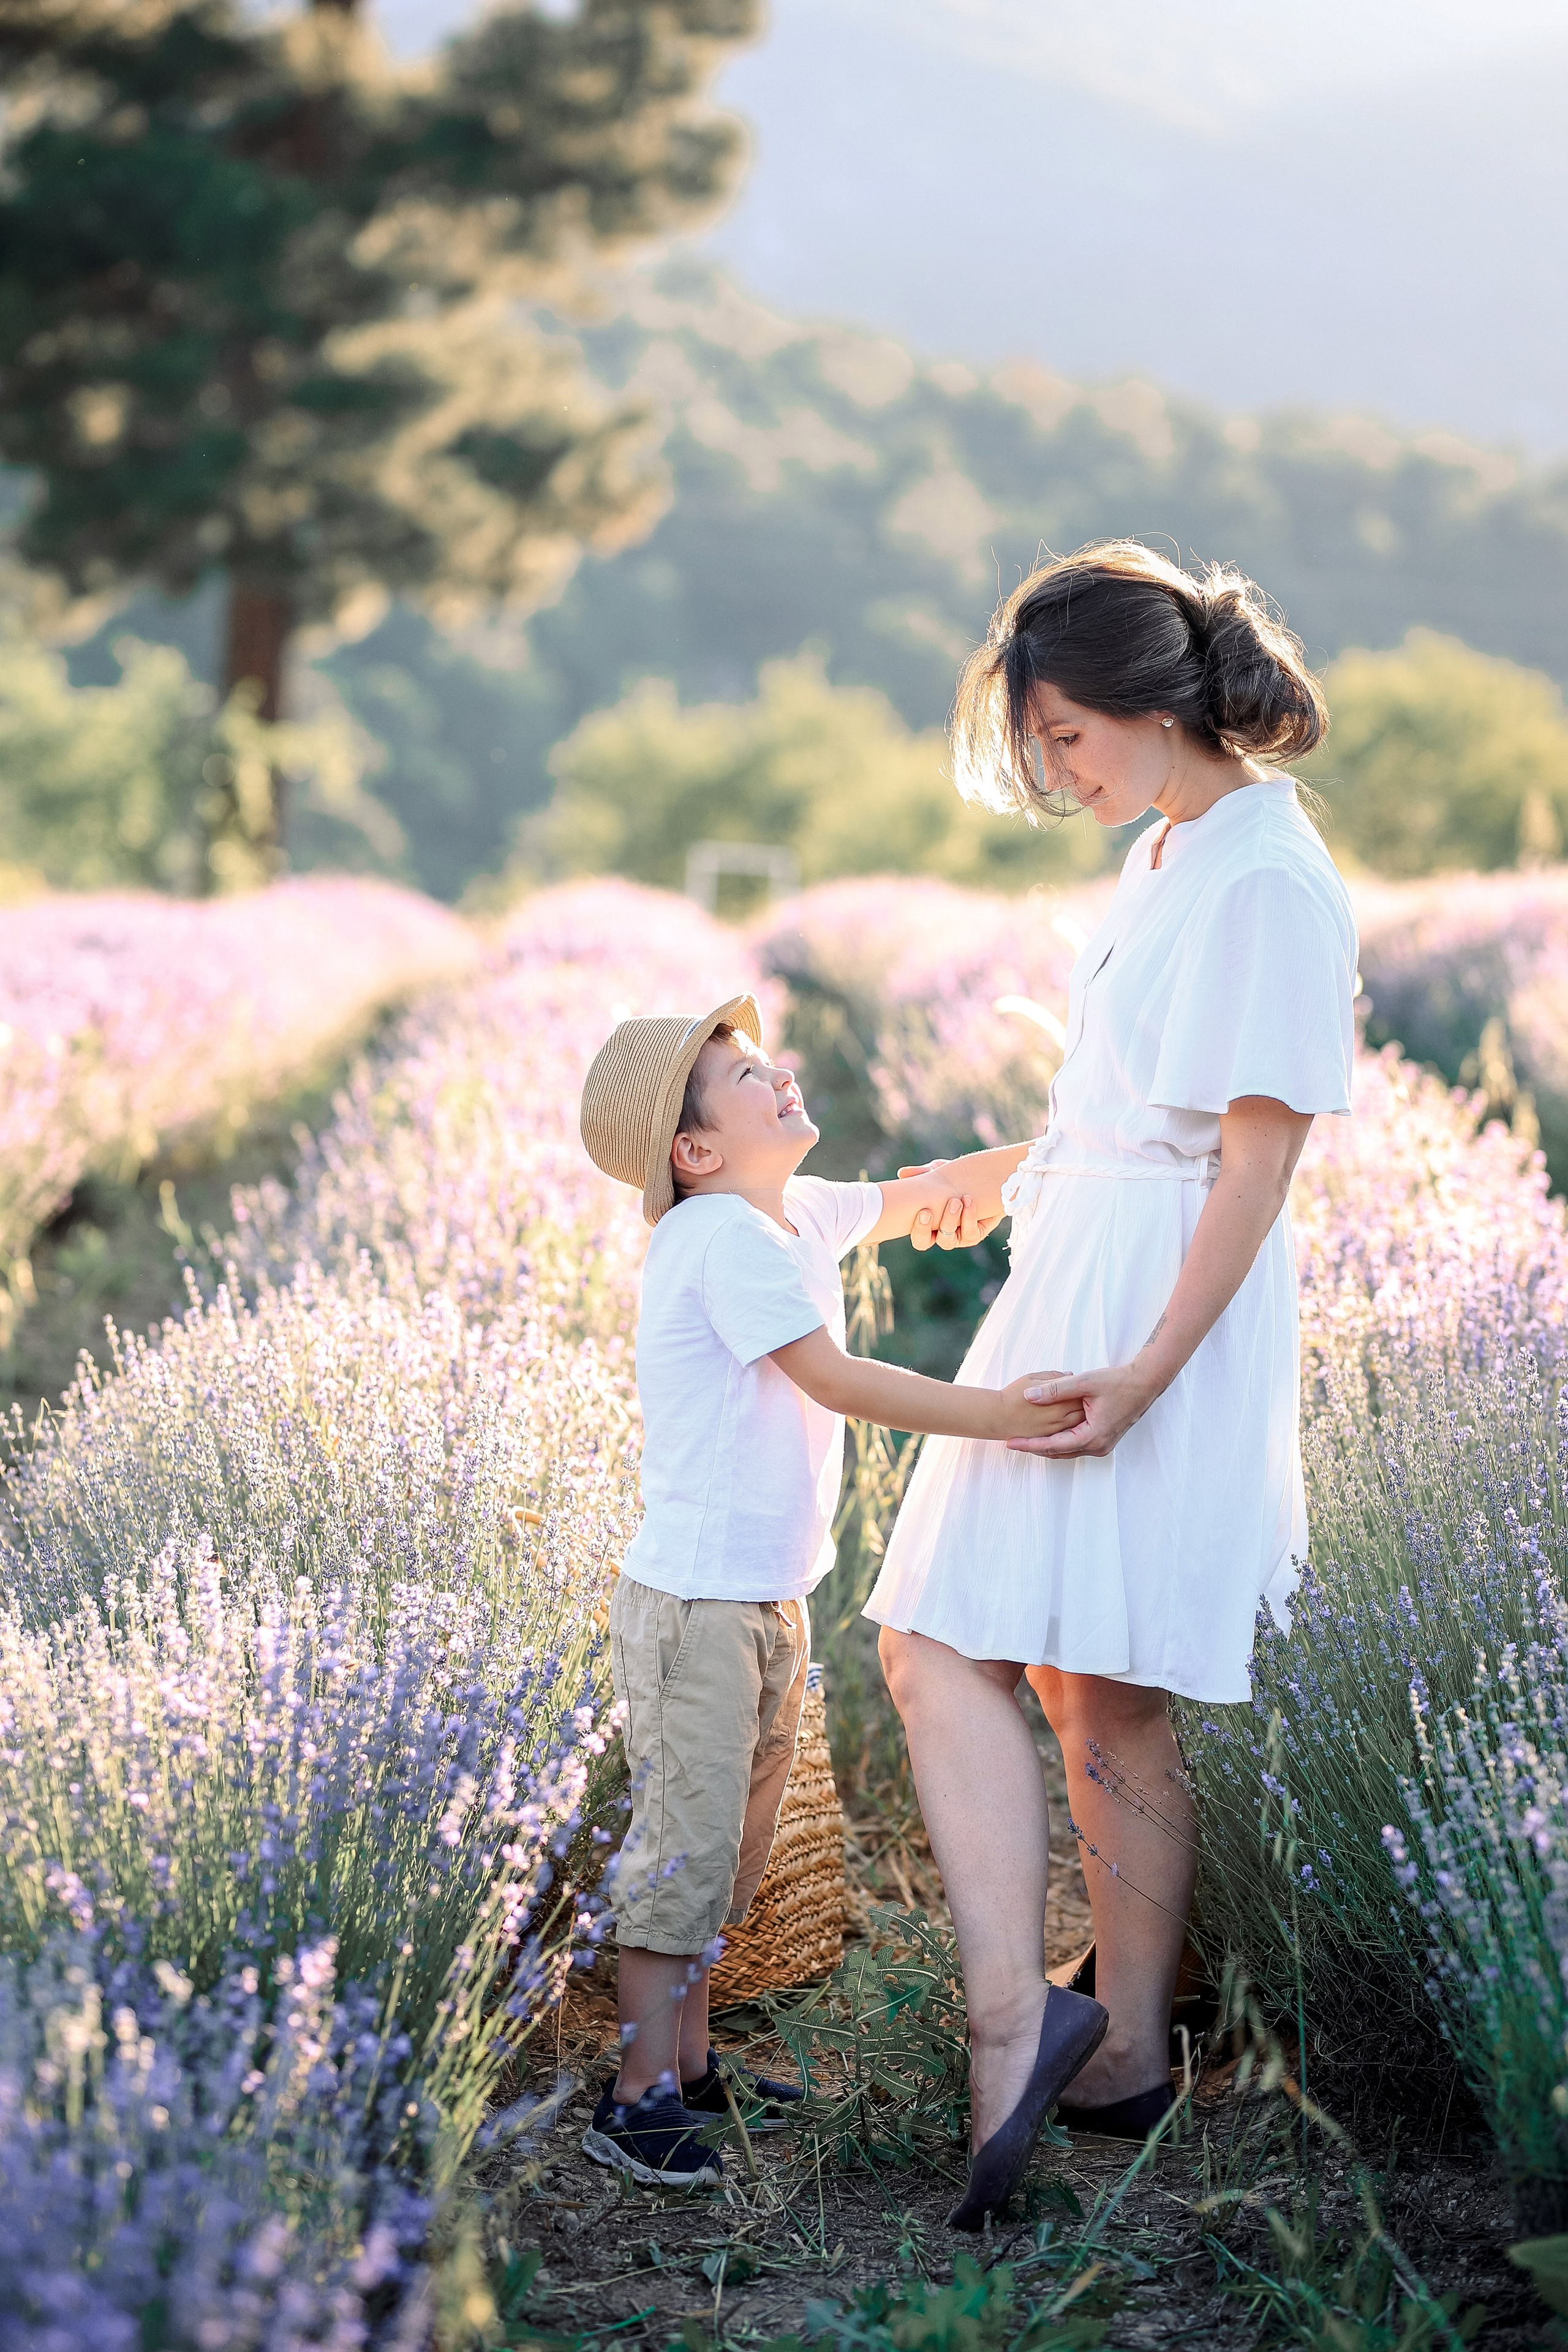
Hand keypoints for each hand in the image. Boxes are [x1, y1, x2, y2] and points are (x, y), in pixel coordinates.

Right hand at [901, 1164, 1004, 1252]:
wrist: (989, 1182)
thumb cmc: (959, 1180)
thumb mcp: (941, 1173)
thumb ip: (924, 1173)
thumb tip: (902, 1173)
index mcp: (926, 1223)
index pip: (915, 1235)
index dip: (916, 1228)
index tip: (922, 1211)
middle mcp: (939, 1234)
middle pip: (922, 1243)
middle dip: (923, 1229)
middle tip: (927, 1211)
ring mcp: (957, 1238)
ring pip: (946, 1241)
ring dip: (949, 1221)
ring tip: (956, 1201)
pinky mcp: (975, 1235)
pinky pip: (969, 1233)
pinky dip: (969, 1217)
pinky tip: (969, 1201)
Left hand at [1004, 1364, 1161, 1457]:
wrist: (1145, 1384)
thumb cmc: (1118, 1382)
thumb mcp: (1084, 1382)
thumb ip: (1055, 1390)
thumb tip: (1028, 1396)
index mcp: (1092, 1436)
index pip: (1053, 1445)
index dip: (1030, 1444)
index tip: (1010, 1442)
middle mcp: (1098, 1446)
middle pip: (1058, 1452)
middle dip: (1034, 1447)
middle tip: (1012, 1442)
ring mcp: (1102, 1445)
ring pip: (1066, 1451)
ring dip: (1046, 1446)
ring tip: (1024, 1439)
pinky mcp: (1103, 1439)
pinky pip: (1075, 1445)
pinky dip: (1059, 1442)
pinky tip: (1046, 1435)